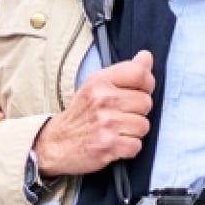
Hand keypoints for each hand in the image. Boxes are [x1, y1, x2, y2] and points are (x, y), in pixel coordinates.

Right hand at [32, 50, 154, 176]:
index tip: (140, 90)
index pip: (140, 74)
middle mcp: (103, 100)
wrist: (57, 143)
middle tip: (120, 114)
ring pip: (143, 125)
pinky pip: (136, 145)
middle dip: (137, 111)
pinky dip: (128, 148)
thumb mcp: (96, 85)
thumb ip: (124, 71)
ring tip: (116, 130)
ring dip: (133, 131)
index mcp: (100, 82)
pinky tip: (114, 142)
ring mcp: (106, 124)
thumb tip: (146, 57)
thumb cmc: (80, 114)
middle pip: (146, 102)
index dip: (147, 84)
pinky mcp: (109, 146)